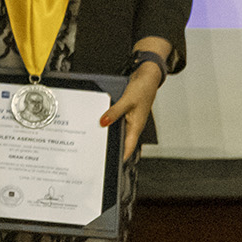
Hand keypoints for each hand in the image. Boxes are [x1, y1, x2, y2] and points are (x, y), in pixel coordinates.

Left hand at [101, 41, 170, 161]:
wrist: (148, 76)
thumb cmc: (142, 89)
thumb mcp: (126, 101)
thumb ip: (114, 112)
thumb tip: (103, 123)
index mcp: (136, 126)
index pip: (128, 147)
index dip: (121, 157)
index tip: (110, 165)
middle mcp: (133, 125)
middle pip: (122, 141)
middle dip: (111, 147)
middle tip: (95, 154)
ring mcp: (130, 118)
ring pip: (118, 130)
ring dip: (108, 134)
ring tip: (93, 140)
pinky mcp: (126, 112)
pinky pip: (116, 120)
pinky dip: (108, 122)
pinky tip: (98, 122)